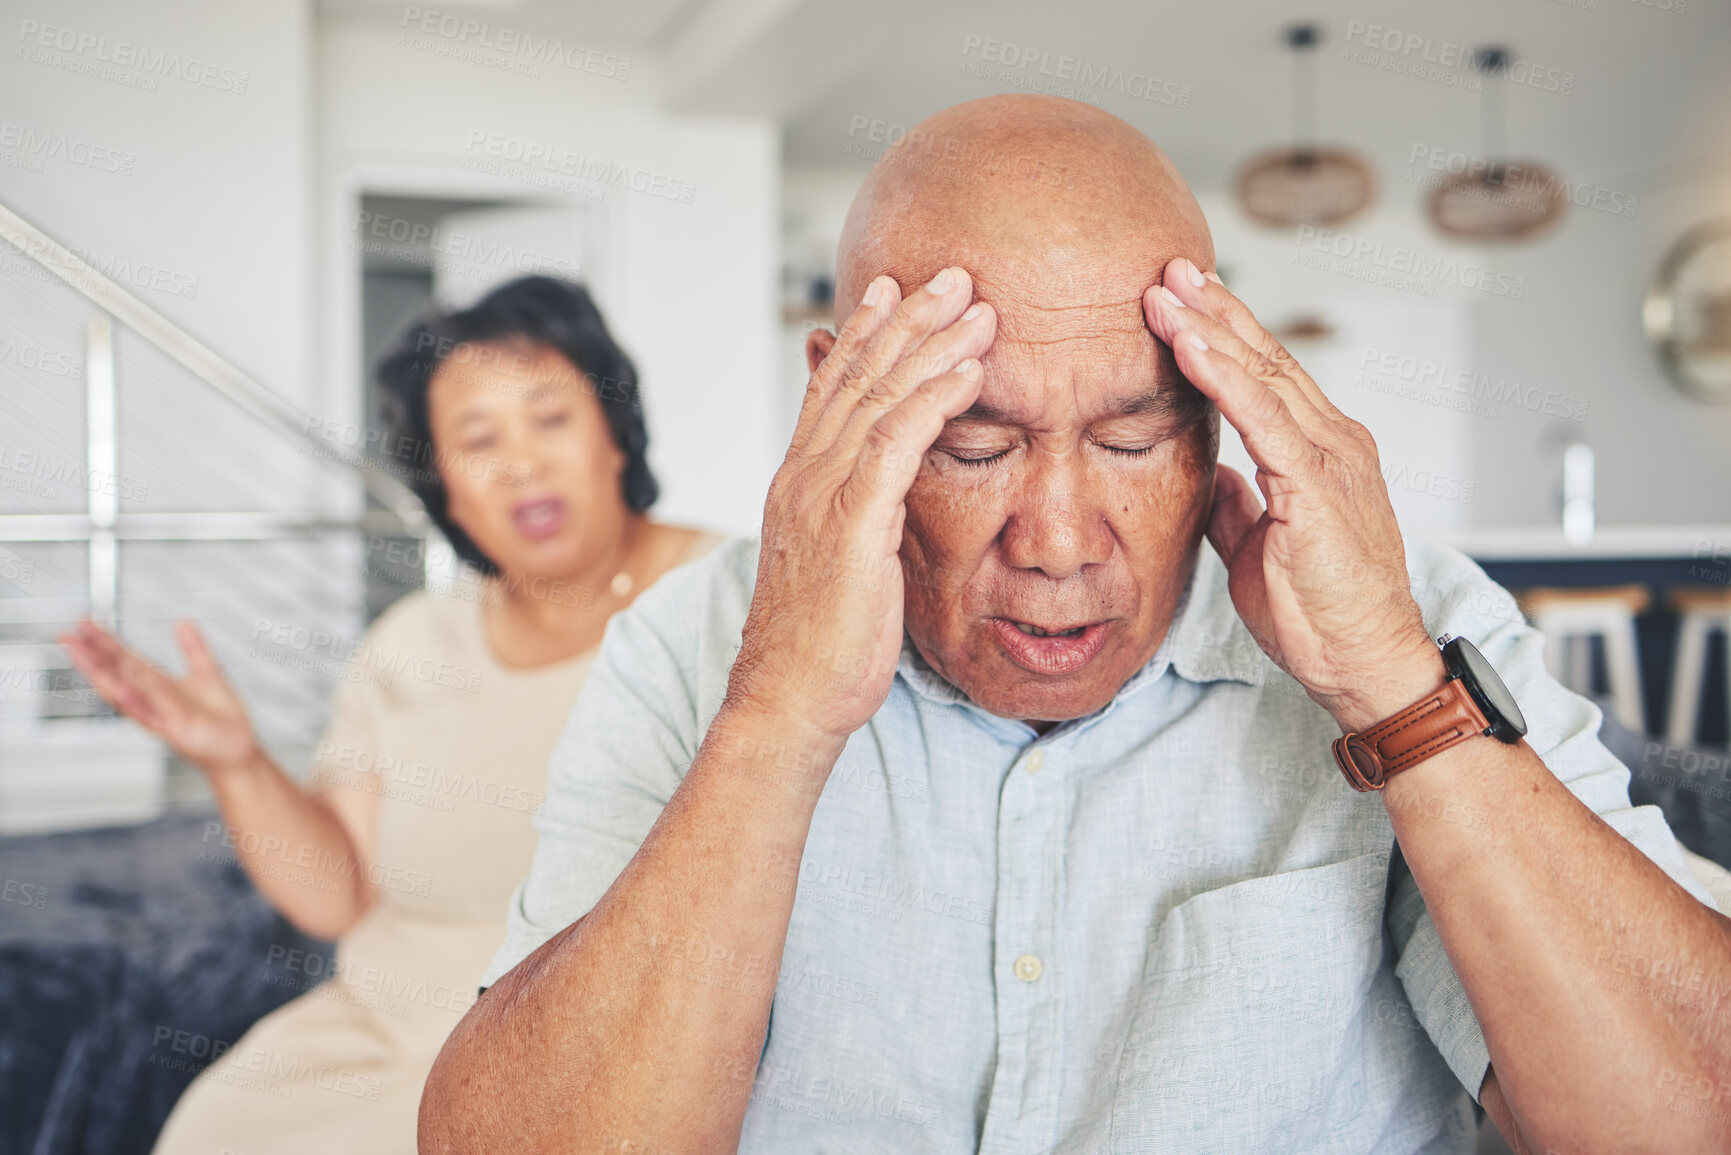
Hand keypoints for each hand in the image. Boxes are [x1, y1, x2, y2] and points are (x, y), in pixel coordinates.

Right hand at [61, 619, 261, 776]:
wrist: (237, 752)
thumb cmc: (220, 721)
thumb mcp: (208, 675)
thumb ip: (194, 649)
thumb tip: (182, 622)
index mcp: (157, 686)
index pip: (124, 659)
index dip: (103, 641)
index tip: (83, 622)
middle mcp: (152, 702)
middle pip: (116, 675)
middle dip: (91, 656)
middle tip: (67, 636)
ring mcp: (161, 717)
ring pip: (126, 694)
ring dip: (104, 676)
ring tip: (82, 655)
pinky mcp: (176, 730)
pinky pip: (154, 713)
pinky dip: (137, 702)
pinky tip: (121, 689)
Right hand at [727, 267, 995, 744]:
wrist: (790, 699)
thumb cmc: (819, 647)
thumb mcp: (838, 568)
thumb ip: (856, 521)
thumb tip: (879, 504)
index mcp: (799, 484)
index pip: (831, 390)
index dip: (863, 336)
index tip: (892, 292)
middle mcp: (804, 476)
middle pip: (857, 376)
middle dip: (906, 319)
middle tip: (950, 275)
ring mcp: (823, 496)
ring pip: (880, 396)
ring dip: (932, 344)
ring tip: (976, 306)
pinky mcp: (852, 523)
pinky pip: (898, 442)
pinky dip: (934, 398)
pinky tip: (969, 370)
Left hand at [1143, 257, 1442, 730]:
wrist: (1365, 664)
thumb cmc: (1320, 615)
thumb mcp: (1257, 547)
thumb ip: (1237, 505)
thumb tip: (1213, 476)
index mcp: (1320, 454)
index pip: (1265, 379)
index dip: (1222, 336)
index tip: (1181, 302)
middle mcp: (1334, 442)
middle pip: (1264, 360)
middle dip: (1213, 310)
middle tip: (1168, 269)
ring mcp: (1332, 459)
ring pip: (1262, 375)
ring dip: (1209, 329)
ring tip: (1165, 291)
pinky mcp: (1319, 485)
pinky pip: (1263, 418)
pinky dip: (1223, 377)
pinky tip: (1190, 346)